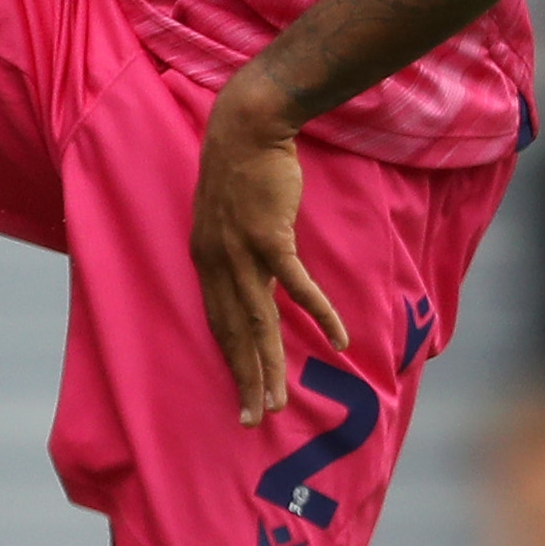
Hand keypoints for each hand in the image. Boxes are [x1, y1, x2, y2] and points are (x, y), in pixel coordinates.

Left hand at [192, 74, 350, 427]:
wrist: (246, 126)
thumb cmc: (243, 169)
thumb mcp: (227, 217)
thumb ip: (236, 251)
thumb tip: (254, 275)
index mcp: (206, 263)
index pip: (218, 324)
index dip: (230, 362)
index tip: (241, 395)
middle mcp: (218, 265)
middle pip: (235, 334)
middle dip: (246, 380)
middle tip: (256, 420)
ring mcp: (242, 253)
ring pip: (260, 322)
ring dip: (271, 365)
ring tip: (281, 401)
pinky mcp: (270, 237)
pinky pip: (297, 286)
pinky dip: (319, 313)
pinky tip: (337, 339)